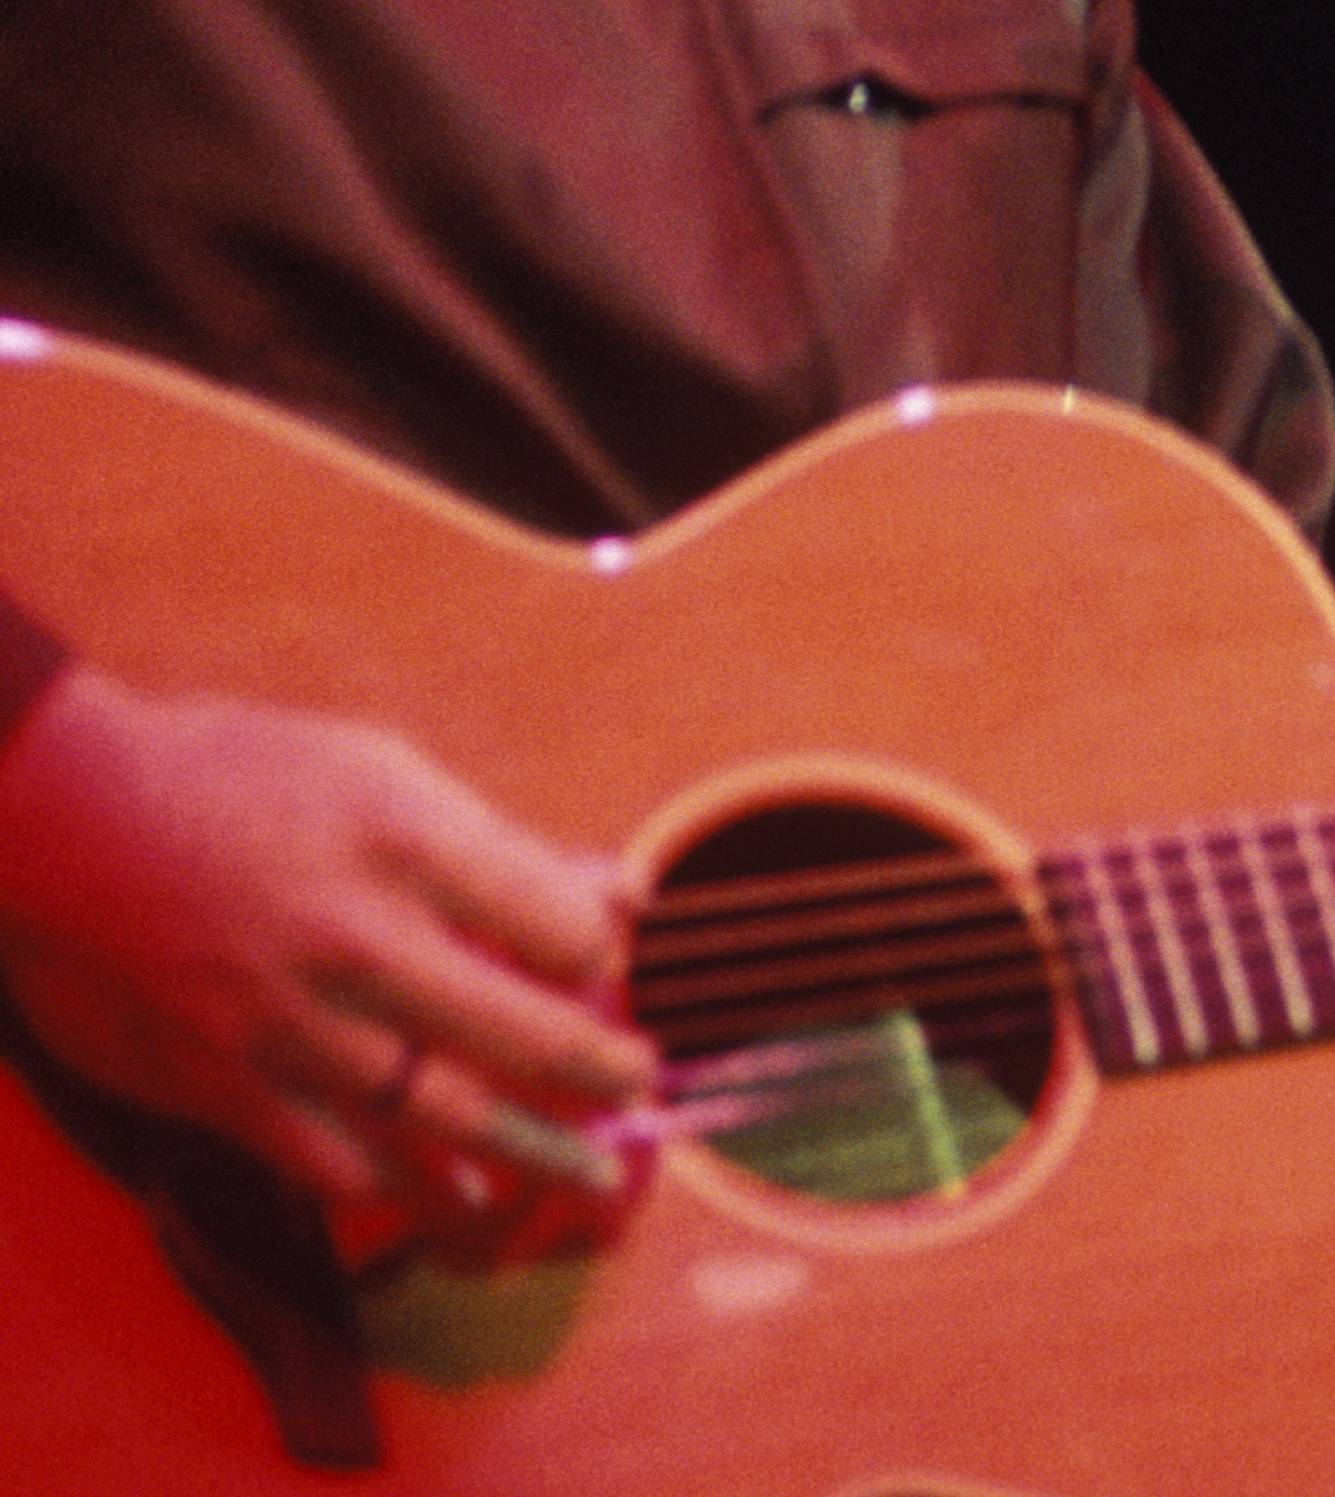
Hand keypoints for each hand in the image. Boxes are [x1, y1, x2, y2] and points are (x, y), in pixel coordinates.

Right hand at [0, 666, 648, 1233]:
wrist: (64, 820)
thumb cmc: (239, 782)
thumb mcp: (383, 772)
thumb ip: (503, 847)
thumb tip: (624, 897)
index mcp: (409, 846)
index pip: (560, 930)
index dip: (595, 953)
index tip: (597, 962)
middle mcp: (357, 941)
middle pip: (519, 1032)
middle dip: (601, 1070)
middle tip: (640, 1083)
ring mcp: (286, 1024)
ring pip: (437, 1115)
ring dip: (525, 1149)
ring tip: (583, 1168)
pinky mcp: (219, 1083)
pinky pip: (330, 1160)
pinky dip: (398, 1182)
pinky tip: (447, 1194)